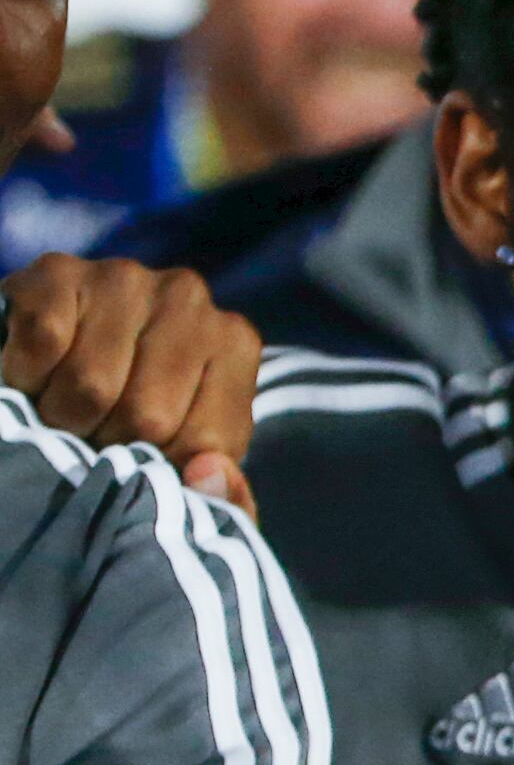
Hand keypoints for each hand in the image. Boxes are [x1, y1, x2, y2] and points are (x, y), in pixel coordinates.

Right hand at [2, 255, 258, 513]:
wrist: (54, 354)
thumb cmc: (135, 412)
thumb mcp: (187, 457)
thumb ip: (217, 492)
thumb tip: (207, 478)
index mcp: (234, 343)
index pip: (202, 441)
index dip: (160, 464)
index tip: (143, 452)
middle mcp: (189, 297)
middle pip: (146, 415)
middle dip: (110, 441)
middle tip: (95, 430)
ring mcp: (125, 278)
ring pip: (91, 386)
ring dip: (64, 414)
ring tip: (65, 404)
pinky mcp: (58, 272)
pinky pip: (43, 345)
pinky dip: (28, 376)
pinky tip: (38, 372)